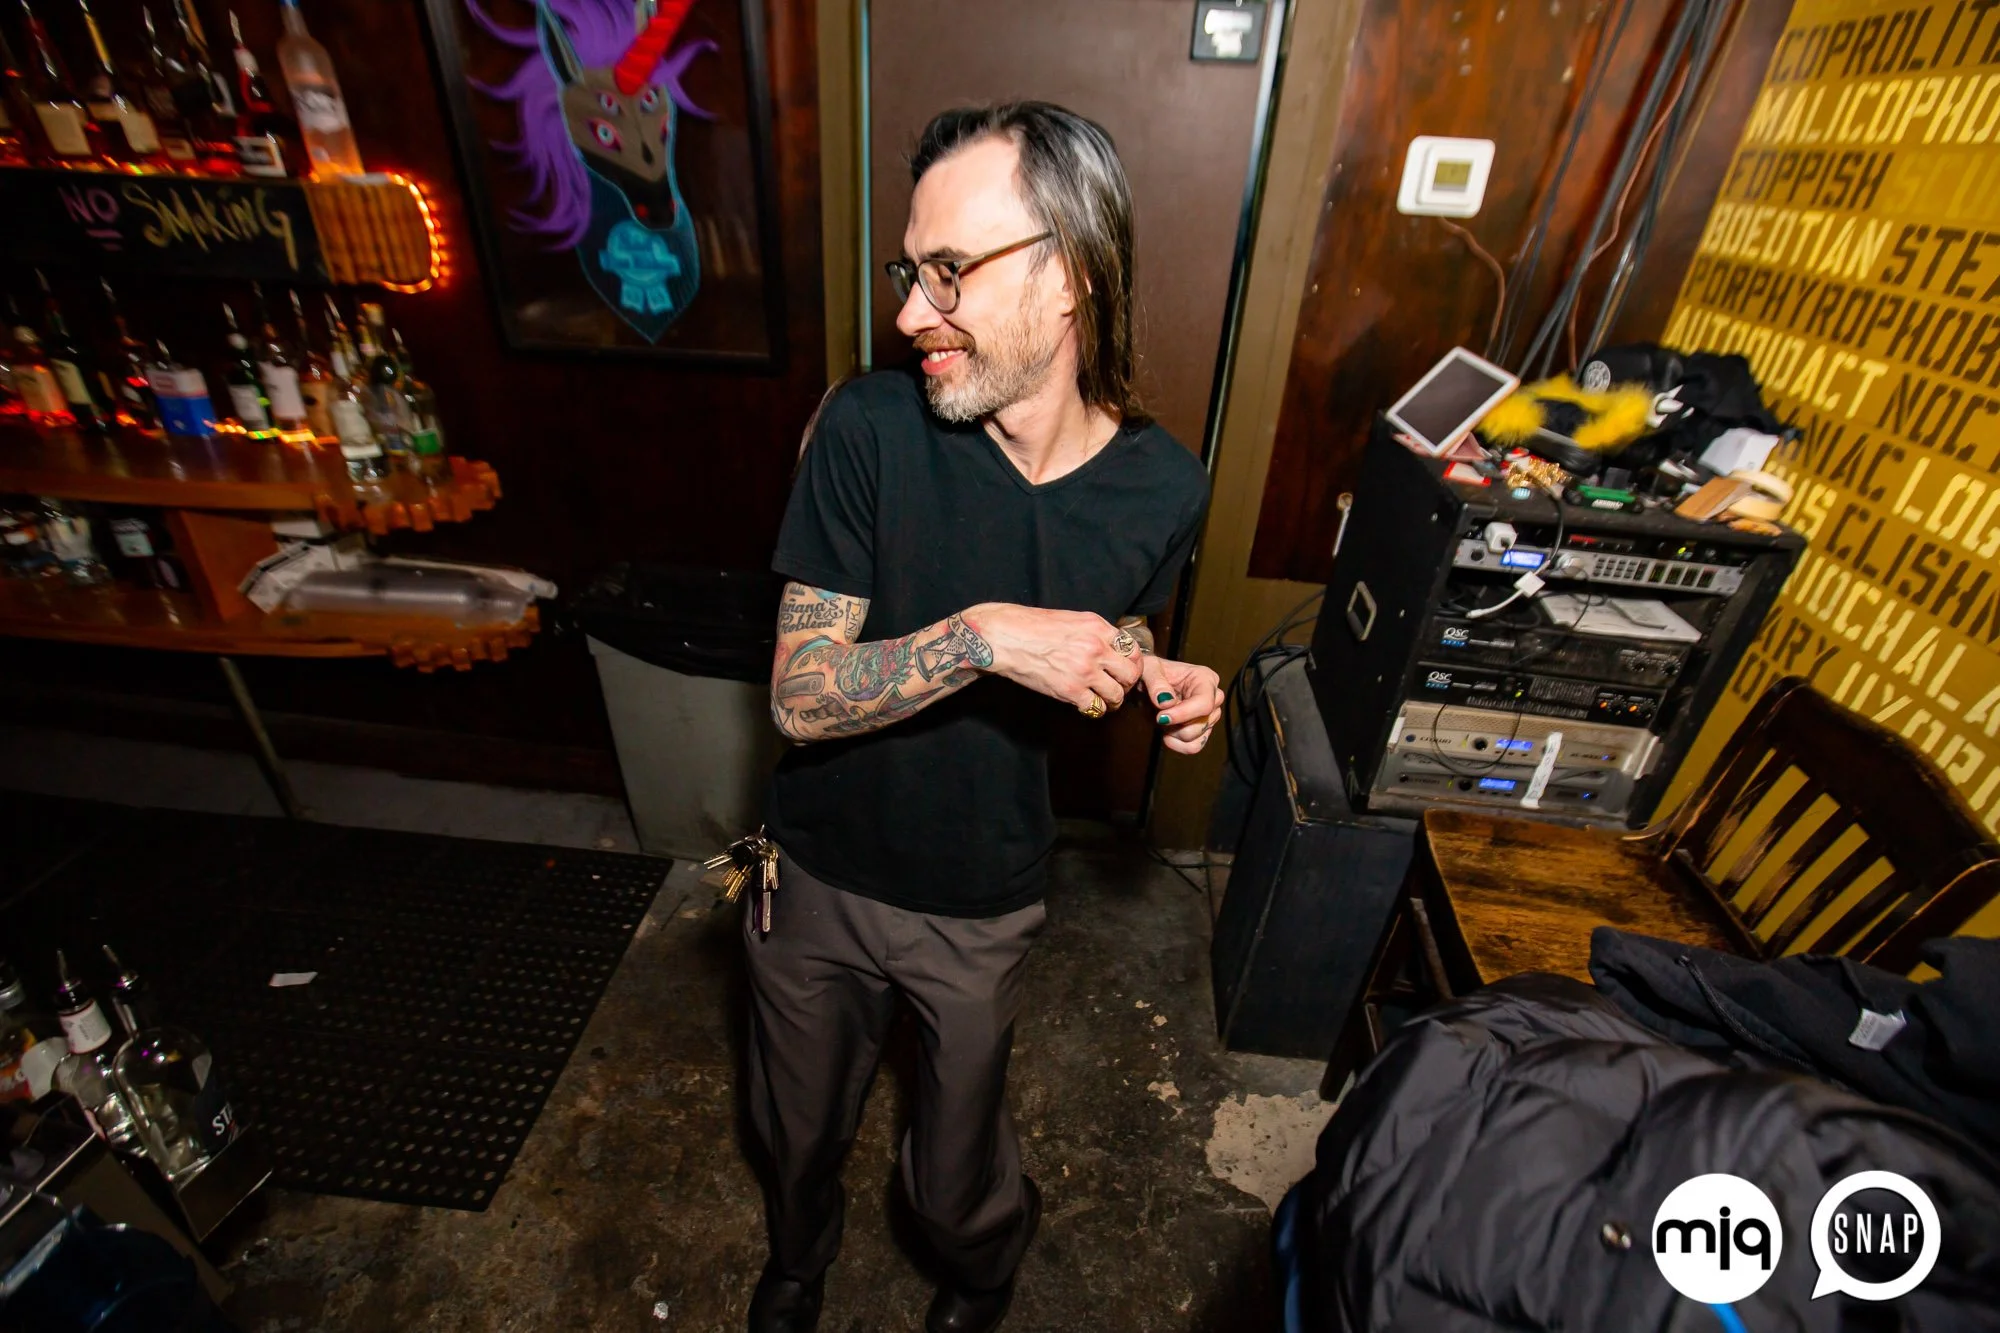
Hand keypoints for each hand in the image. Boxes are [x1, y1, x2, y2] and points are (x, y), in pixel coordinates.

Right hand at [963, 603, 1143, 709]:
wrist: (1006, 637)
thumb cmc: (1034, 627)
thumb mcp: (1073, 619)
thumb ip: (1096, 633)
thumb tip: (1113, 648)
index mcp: (1098, 627)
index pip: (1133, 649)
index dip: (1132, 663)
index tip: (1126, 669)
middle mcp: (1096, 648)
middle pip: (1130, 674)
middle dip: (1127, 683)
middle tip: (1118, 686)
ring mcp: (1084, 670)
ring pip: (1116, 694)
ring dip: (1112, 700)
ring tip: (1104, 698)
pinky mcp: (1070, 690)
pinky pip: (1095, 707)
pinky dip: (1094, 708)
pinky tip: (1086, 703)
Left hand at [1139, 655, 1223, 753]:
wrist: (1145, 685)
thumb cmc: (1150, 672)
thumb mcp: (1147, 669)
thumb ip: (1156, 683)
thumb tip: (1166, 702)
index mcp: (1205, 678)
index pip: (1204, 703)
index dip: (1183, 714)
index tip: (1161, 716)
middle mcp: (1213, 697)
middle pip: (1202, 724)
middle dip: (1176, 724)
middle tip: (1159, 714)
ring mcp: (1210, 715)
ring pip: (1197, 738)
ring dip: (1174, 733)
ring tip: (1162, 719)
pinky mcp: (1202, 730)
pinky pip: (1193, 747)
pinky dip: (1176, 744)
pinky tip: (1165, 733)